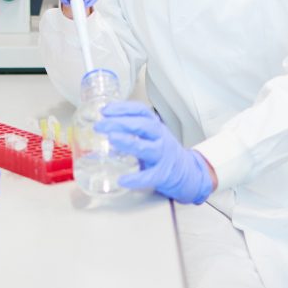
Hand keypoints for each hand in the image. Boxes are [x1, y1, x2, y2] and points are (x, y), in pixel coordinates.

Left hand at [95, 101, 214, 203]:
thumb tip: (104, 125)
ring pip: (145, 147)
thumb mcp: (151, 134)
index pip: (140, 111)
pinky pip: (149, 176)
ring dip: (128, 142)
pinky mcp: (162, 174)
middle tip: (100, 124)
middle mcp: (160, 137)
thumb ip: (132, 129)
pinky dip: (135, 179)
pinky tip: (122, 179)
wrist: (186, 170)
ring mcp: (162, 155)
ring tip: (111, 139)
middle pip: (141, 125)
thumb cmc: (162, 149)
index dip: (122, 108)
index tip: (105, 110)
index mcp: (155, 125)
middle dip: (120, 122)